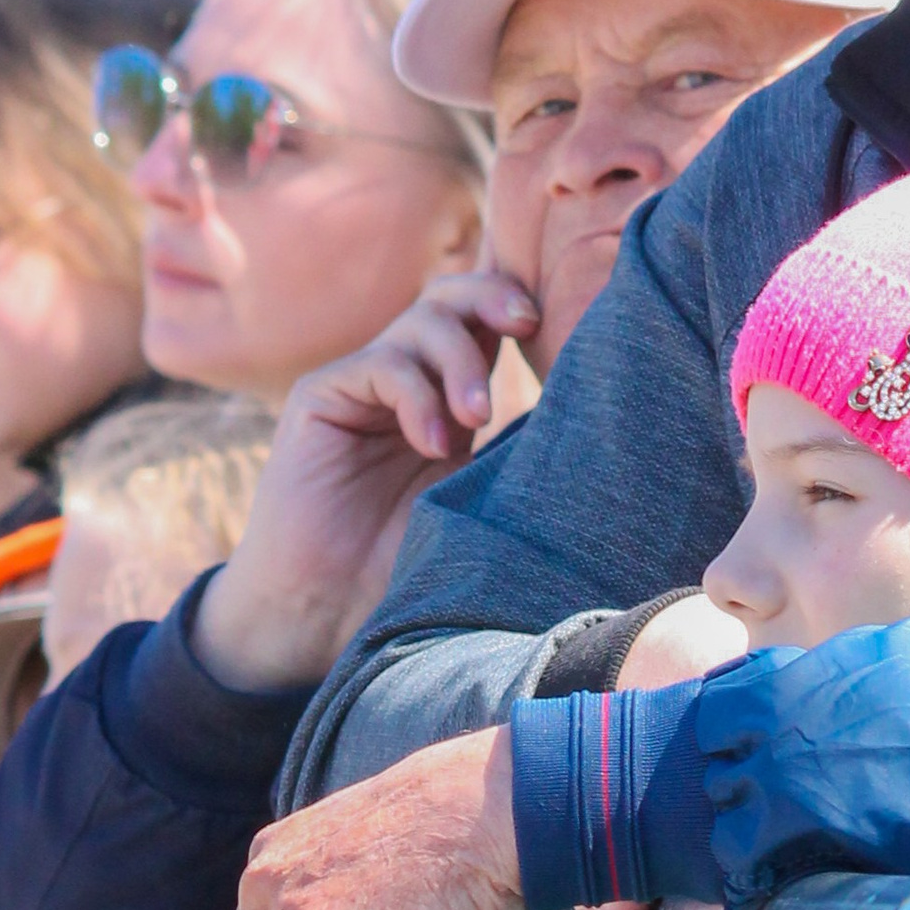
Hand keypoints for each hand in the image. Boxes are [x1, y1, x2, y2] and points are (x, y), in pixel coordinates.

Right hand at [193, 270, 538, 694]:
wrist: (326, 613)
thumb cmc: (404, 572)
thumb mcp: (480, 500)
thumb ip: (513, 447)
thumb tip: (588, 398)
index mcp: (448, 403)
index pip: (484, 326)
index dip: (515, 307)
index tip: (551, 325)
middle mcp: (405, 384)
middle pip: (451, 298)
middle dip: (493, 296)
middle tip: (527, 322)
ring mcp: (361, 386)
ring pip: (422, 321)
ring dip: (461, 360)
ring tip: (475, 420)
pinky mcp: (321, 396)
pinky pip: (382, 363)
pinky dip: (418, 395)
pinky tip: (432, 444)